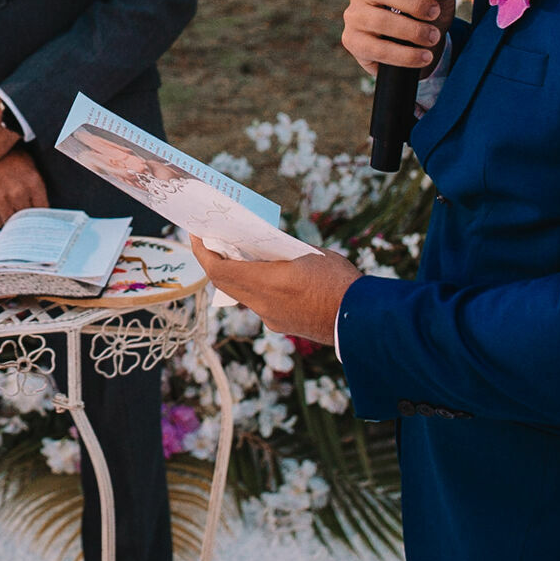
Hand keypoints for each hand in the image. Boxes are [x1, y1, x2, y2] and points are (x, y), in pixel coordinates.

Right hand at [0, 147, 47, 226]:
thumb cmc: (7, 155)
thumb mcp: (28, 164)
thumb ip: (35, 186)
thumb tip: (41, 207)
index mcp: (33, 183)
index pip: (42, 210)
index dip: (39, 216)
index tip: (36, 218)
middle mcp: (19, 193)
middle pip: (26, 219)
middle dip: (24, 221)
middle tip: (22, 222)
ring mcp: (1, 199)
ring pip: (10, 223)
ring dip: (11, 224)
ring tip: (10, 220)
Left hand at [190, 239, 359, 342]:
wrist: (363, 321)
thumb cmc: (341, 282)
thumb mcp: (309, 255)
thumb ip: (282, 252)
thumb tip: (267, 250)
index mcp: (267, 283)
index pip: (219, 270)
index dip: (203, 252)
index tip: (196, 235)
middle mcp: (263, 305)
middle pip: (224, 283)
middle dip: (214, 261)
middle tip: (213, 241)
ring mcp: (271, 319)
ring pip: (242, 295)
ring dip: (236, 275)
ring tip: (240, 254)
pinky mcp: (282, 326)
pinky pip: (260, 304)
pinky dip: (256, 287)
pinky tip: (268, 275)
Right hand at [342, 0, 462, 77]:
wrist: (415, 48)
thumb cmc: (424, 12)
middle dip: (413, 2)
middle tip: (435, 13)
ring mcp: (354, 16)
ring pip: (378, 20)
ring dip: (411, 30)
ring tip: (433, 37)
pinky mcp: (353, 41)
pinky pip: (377, 49)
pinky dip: (405, 55)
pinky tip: (423, 56)